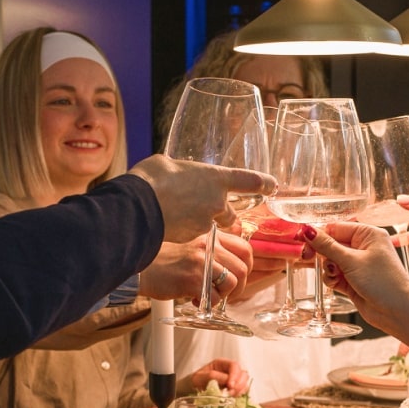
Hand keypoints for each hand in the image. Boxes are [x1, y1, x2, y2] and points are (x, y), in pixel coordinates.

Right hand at [128, 155, 276, 242]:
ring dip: (201, 227)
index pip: (248, 181)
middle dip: (222, 216)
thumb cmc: (149, 180)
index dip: (262, 183)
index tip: (272, 186)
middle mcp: (217, 202)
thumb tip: (174, 172)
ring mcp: (206, 224)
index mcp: (215, 178)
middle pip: (230, 214)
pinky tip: (170, 230)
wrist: (136, 208)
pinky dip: (187, 237)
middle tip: (206, 212)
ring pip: (211, 229)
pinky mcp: (194, 242)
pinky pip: (196, 240)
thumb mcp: (167, 165)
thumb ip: (180, 171)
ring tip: (179, 220)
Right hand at [141, 232, 251, 301]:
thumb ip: (215, 250)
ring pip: (232, 282)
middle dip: (239, 286)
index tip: (239, 276)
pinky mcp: (193, 280)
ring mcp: (202, 263)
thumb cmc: (166, 260)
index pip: (245, 248)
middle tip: (227, 293)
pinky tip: (194, 300)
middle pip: (242, 268)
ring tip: (211, 296)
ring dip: (225, 295)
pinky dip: (209, 304)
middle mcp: (209, 247)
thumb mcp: (194, 245)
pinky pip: (215, 297)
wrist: (142, 268)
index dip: (247, 266)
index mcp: (211, 237)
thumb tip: (237, 262)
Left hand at [190, 358, 250, 394]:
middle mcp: (229, 371)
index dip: (235, 375)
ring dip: (240, 390)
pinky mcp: (233, 391)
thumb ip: (213, 376)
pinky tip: (232, 399)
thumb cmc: (194, 381)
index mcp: (222, 364)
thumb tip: (227, 381)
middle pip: (243, 374)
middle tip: (231, 393)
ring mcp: (233, 381)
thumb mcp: (200, 377)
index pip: (234, 366)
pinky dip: (239, 395)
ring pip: (244, 383)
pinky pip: (242, 392)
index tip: (230, 386)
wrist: (190, 391)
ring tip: (230, 396)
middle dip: (239, 384)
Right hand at [304, 222, 408, 324]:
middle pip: (332, 244)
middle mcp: (364, 247)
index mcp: (368, 234)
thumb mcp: (351, 261)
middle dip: (321, 253)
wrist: (397, 311)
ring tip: (333, 275)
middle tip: (308, 258)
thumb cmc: (383, 282)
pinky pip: (335, 275)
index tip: (302, 239)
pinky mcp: (353, 281)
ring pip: (331, 261)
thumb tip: (308, 230)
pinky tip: (335, 284)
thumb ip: (327, 246)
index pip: (336, 228)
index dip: (318, 235)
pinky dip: (331, 279)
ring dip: (327, 269)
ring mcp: (359, 265)